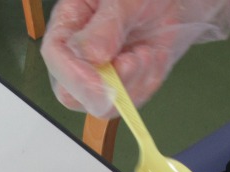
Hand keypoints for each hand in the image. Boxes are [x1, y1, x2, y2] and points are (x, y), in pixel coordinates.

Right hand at [41, 0, 229, 116]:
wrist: (173, 0)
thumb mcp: (124, 0)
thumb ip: (106, 27)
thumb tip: (90, 56)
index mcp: (70, 23)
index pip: (56, 57)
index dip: (75, 76)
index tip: (100, 81)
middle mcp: (80, 53)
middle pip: (71, 93)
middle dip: (103, 89)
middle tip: (131, 64)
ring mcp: (102, 74)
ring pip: (103, 104)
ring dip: (132, 83)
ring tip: (146, 53)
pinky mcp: (125, 86)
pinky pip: (129, 102)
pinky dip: (147, 83)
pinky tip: (153, 57)